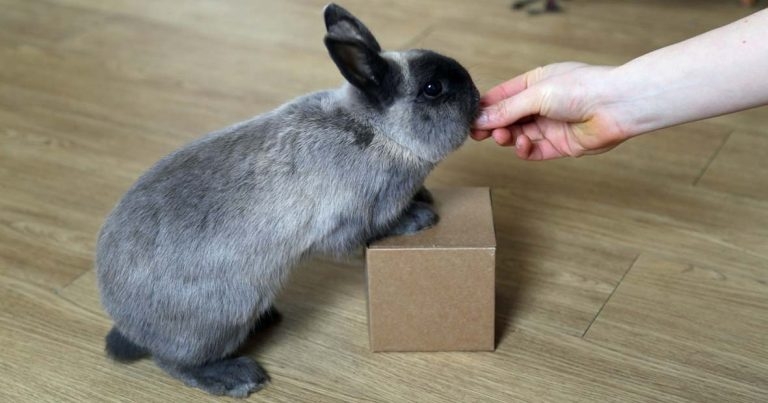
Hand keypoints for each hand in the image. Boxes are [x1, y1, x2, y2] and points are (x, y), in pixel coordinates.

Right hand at [472, 63, 630, 159]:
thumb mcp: (536, 94)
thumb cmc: (581, 89)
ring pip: (518, 135)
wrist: (616, 106)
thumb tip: (479, 120)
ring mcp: (550, 125)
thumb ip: (507, 109)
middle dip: (493, 126)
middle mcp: (541, 104)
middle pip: (508, 118)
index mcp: (535, 83)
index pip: (502, 97)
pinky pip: (535, 151)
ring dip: (508, 138)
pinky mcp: (560, 145)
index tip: (470, 119)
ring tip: (503, 137)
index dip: (486, 109)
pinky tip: (523, 145)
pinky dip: (525, 150)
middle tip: (479, 134)